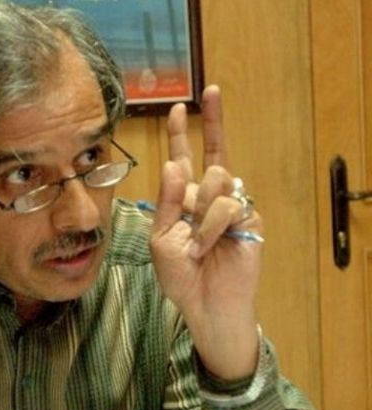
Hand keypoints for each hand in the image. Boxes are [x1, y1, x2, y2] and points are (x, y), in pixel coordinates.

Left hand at [150, 86, 261, 379]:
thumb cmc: (179, 274)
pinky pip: (229, 205)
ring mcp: (232, 206)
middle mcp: (208, 197)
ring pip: (218, 182)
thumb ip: (167, 201)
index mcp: (183, 198)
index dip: (183, 132)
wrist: (205, 303)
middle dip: (199, 168)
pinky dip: (211, 228)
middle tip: (191, 204)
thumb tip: (174, 165)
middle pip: (213, 158)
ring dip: (200, 216)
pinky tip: (209, 247)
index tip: (181, 106)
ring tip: (197, 246)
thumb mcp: (160, 237)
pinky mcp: (249, 218)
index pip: (184, 156)